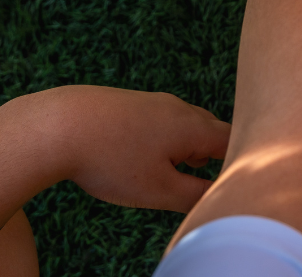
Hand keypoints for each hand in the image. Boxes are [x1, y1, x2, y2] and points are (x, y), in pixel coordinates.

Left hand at [61, 88, 229, 212]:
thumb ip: (195, 195)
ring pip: (185, 125)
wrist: (61, 124)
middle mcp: (178, 108)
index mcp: (192, 126)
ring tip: (188, 170)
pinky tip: (150, 157)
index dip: (240, 161)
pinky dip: (167, 141)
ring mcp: (153, 102)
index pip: (232, 140)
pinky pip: (162, 121)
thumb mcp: (159, 189)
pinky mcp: (130, 104)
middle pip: (211, 129)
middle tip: (218, 179)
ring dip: (191, 147)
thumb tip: (218, 198)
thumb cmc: (112, 159)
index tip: (239, 182)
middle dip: (217, 155)